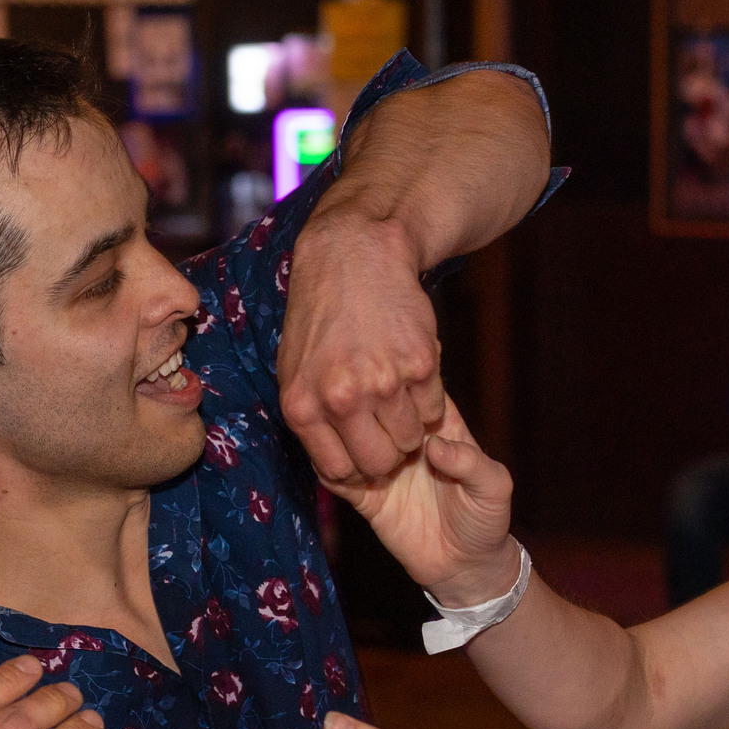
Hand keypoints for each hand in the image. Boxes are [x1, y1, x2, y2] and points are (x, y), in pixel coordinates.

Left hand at [279, 215, 444, 485]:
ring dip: (410, 426)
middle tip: (387, 429)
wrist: (353, 257)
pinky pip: (433, 408)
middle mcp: (340, 399)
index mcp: (302, 406)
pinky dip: (428, 399)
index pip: (338, 471)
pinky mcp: (419, 363)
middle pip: (379, 463)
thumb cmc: (319, 315)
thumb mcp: (294, 369)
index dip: (355, 466)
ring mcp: (382, 382)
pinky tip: (411, 372)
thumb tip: (332, 461)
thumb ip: (311, 418)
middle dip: (388, 454)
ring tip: (398, 396)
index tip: (362, 451)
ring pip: (411, 440)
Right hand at [324, 393, 517, 602]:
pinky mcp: (365, 494)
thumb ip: (471, 462)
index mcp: (440, 427)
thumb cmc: (486, 521)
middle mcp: (406, 440)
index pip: (416, 390)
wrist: (465, 567)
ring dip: (345, 437)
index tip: (388, 377)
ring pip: (351, 437)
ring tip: (352, 445)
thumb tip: (433, 444)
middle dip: (366, 405)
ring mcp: (383, 466)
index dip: (402, 380)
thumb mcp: (494, 488)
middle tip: (364, 413)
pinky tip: (340, 471)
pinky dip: (331, 470)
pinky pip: (338, 476)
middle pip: (376, 407)